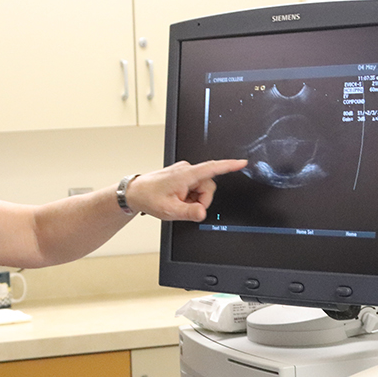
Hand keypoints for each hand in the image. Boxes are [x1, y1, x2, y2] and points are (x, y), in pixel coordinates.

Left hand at [127, 158, 246, 221]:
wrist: (135, 192)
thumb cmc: (148, 197)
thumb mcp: (170, 210)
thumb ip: (189, 213)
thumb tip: (202, 213)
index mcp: (186, 175)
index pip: (212, 168)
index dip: (229, 166)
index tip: (242, 163)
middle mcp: (186, 170)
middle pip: (208, 186)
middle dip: (201, 200)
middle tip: (186, 208)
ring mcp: (183, 172)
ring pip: (201, 188)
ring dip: (194, 199)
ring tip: (178, 203)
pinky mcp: (181, 176)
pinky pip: (193, 187)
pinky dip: (189, 196)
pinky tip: (177, 200)